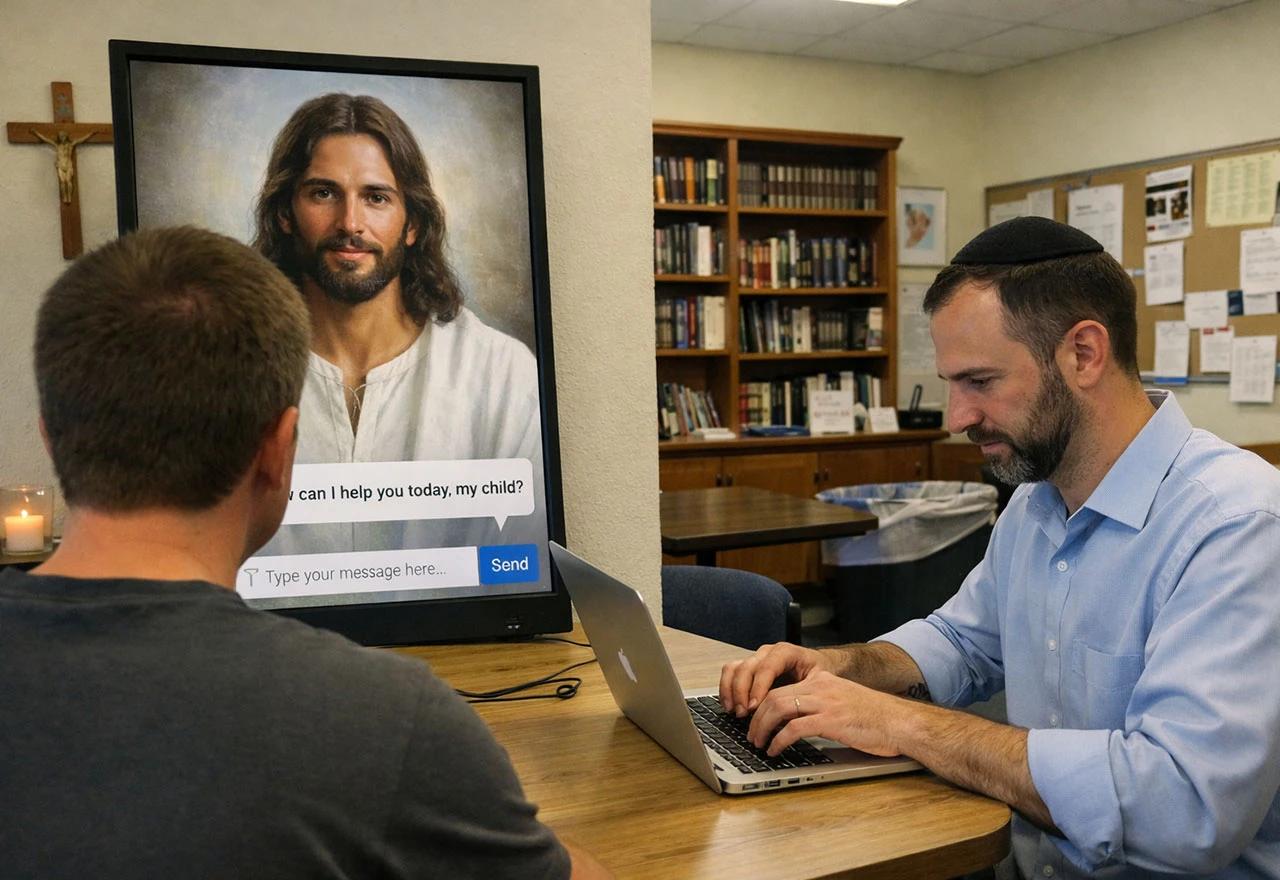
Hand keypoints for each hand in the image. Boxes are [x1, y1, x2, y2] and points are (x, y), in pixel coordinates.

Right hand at [718, 642, 834, 717]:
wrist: (816, 666)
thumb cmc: (818, 673)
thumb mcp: (818, 681)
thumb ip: (803, 693)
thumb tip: (789, 714)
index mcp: (786, 652)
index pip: (766, 667)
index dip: (758, 687)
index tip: (754, 706)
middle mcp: (767, 653)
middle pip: (746, 668)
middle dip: (742, 692)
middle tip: (744, 713)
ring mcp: (756, 659)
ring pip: (734, 668)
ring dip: (730, 691)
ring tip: (735, 711)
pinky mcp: (748, 668)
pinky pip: (730, 673)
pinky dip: (726, 689)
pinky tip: (730, 706)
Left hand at [747, 671, 904, 757]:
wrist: (900, 722)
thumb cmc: (874, 717)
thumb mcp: (842, 701)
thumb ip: (819, 704)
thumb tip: (793, 721)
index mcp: (821, 680)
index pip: (780, 686)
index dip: (761, 704)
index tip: (754, 719)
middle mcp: (820, 686)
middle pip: (773, 696)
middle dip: (756, 717)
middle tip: (751, 734)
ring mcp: (825, 702)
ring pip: (778, 708)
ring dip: (762, 728)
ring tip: (758, 743)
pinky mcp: (830, 721)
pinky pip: (793, 728)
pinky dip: (778, 740)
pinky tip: (775, 750)